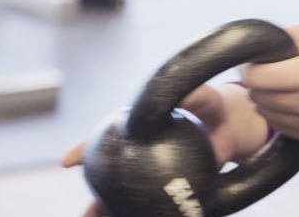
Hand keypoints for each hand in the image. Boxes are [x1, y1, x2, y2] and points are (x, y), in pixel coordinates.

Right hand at [59, 83, 272, 216]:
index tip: (67, 161)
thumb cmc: (211, 106)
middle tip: (86, 215)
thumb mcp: (204, 97)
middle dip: (96, 199)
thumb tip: (186, 94)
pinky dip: (147, 213)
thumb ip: (194, 95)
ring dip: (116, 212)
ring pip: (129, 198)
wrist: (232, 125)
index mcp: (137, 130)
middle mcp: (140, 154)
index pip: (104, 140)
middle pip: (111, 179)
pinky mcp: (171, 188)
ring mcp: (153, 174)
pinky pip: (157, 204)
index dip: (84, 150)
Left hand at [242, 24, 298, 141]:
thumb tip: (244, 53)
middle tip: (270, 68)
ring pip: (265, 112)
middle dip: (257, 81)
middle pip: (257, 96)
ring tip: (283, 82)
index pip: (254, 78)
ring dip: (266, 97)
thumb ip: (276, 42)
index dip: (249, 66)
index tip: (254, 59)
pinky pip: (279, 125)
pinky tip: (294, 96)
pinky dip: (279, 111)